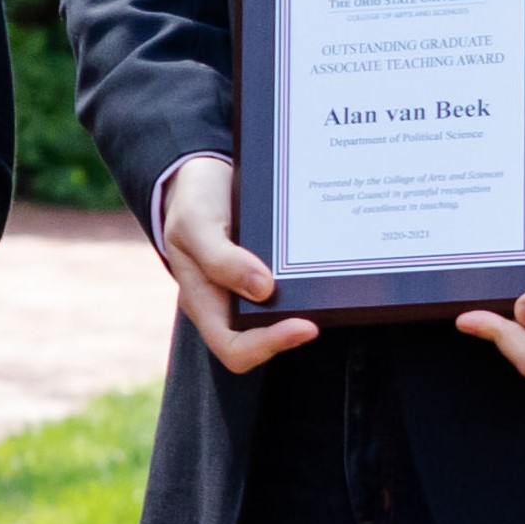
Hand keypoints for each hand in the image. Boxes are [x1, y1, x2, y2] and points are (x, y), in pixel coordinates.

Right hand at [156, 155, 319, 376]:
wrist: (204, 175)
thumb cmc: (193, 200)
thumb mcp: (195, 221)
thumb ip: (219, 257)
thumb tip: (263, 290)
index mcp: (203, 301)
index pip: (234, 348)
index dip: (268, 344)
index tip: (304, 325)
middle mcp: (227, 305)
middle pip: (263, 341)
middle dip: (294, 330)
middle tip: (325, 306)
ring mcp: (250, 292)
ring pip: (282, 318)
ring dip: (308, 309)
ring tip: (331, 284)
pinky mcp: (270, 275)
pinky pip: (292, 291)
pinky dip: (310, 285)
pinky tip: (328, 266)